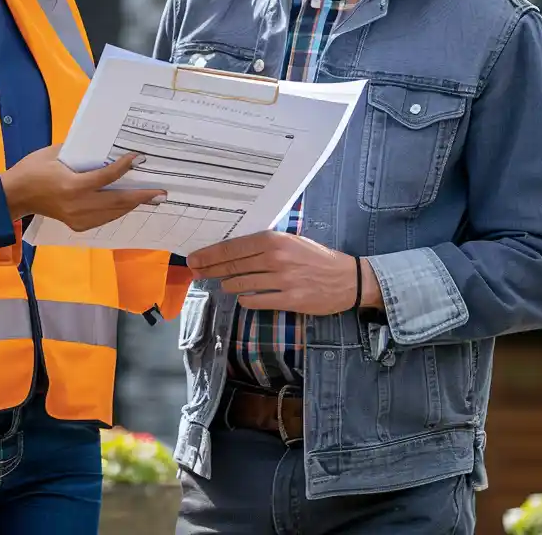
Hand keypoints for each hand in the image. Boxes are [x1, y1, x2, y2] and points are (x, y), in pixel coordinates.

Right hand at [1, 144, 165, 231]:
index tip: (140, 158)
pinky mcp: (76, 225)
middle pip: (117, 201)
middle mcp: (78, 205)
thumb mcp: (54, 153)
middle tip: (161, 192)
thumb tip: (102, 146)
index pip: (106, 177)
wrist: (14, 196)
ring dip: (133, 205)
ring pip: (113, 213)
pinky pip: (104, 219)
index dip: (125, 167)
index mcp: (72, 186)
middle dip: (141, 197)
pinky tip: (128, 205)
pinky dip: (118, 211)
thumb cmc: (32, 169)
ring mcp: (77, 218)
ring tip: (152, 198)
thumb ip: (79, 152)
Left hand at [186, 230, 383, 313]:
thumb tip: (235, 249)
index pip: (234, 247)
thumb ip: (265, 243)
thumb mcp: (291, 241)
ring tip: (221, 284)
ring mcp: (282, 280)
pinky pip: (257, 301)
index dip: (211, 254)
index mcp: (275, 240)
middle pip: (233, 265)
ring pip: (242, 283)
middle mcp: (276, 258)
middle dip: (210, 268)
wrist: (346, 278)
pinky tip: (243, 297)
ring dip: (228, 284)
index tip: (195, 258)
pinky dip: (246, 300)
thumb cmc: (316, 257)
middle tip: (195, 271)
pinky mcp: (290, 300)